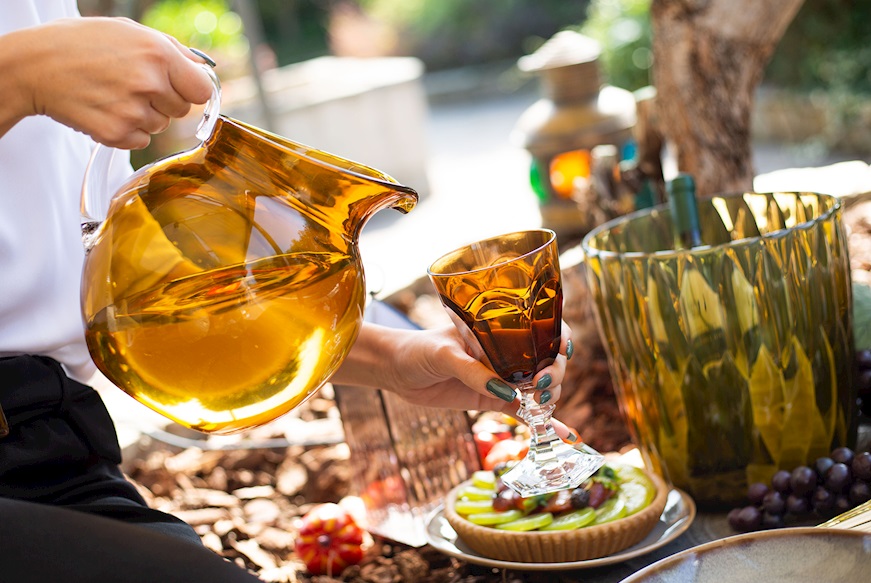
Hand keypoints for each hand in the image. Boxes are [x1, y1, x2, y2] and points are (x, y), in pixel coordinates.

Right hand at [2, 17, 212, 148]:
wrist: (35, 66)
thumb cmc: (82, 44)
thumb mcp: (129, 31)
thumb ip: (171, 49)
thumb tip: (201, 68)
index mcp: (158, 54)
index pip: (203, 90)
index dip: (192, 90)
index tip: (182, 88)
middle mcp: (150, 83)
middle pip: (182, 110)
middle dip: (165, 101)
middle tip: (134, 86)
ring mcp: (134, 111)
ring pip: (161, 126)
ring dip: (145, 115)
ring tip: (115, 95)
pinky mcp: (117, 134)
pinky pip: (140, 140)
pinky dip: (128, 130)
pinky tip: (107, 110)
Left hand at [332, 321, 573, 419]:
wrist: (397, 371)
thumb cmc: (419, 349)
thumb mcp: (445, 354)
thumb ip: (473, 371)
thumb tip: (507, 391)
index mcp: (501, 329)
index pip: (542, 327)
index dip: (560, 337)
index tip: (563, 350)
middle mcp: (508, 352)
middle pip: (548, 360)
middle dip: (554, 372)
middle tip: (541, 384)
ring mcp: (504, 377)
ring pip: (541, 387)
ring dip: (551, 395)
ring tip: (542, 404)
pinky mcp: (494, 400)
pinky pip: (525, 411)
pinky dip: (544, 422)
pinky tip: (564, 435)